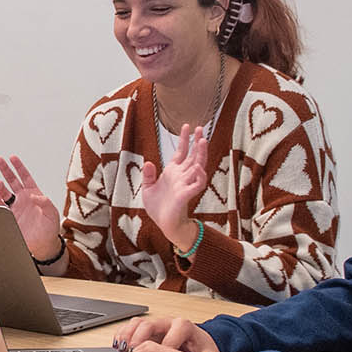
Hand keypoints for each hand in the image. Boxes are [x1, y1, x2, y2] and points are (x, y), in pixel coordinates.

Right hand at [0, 155, 63, 259]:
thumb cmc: (50, 230)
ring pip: (4, 193)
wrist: (42, 246)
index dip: (19, 167)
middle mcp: (23, 199)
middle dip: (5, 169)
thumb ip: (46, 203)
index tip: (13, 158)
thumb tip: (35, 196)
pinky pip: (0, 207)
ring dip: (1, 187)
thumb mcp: (52, 214)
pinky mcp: (9, 217)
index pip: (25, 177)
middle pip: (12, 180)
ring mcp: (15, 207)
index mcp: (34, 194)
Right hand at [111, 315, 220, 351]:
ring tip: (120, 348)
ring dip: (126, 335)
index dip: (167, 344)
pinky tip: (116, 346)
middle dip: (138, 338)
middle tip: (133, 350)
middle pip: (149, 325)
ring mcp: (154, 325)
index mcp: (185, 327)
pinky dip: (122, 336)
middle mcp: (167, 322)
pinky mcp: (145, 331)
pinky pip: (129, 328)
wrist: (200, 344)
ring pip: (136, 324)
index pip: (174, 332)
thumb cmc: (203, 351)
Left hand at [141, 124, 210, 249]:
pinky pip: (197, 184)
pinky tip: (199, 167)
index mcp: (173, 172)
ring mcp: (185, 184)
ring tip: (203, 141)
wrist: (163, 224)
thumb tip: (148, 162)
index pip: (181, 152)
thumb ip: (148, 175)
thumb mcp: (148, 188)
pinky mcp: (187, 195)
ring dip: (201, 154)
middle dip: (197, 142)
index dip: (184, 139)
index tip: (187, 126)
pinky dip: (199, 176)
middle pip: (192, 156)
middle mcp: (181, 176)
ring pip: (198, 166)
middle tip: (201, 128)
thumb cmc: (158, 207)